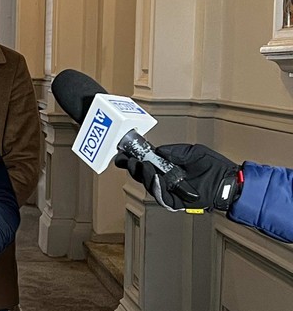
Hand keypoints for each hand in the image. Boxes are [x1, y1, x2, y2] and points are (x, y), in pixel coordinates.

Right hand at [114, 143, 241, 211]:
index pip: (145, 164)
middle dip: (134, 168)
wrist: (229, 181)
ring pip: (150, 187)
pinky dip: (157, 189)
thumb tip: (157, 150)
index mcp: (167, 168)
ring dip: (144, 176)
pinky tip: (156, 179)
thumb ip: (174, 152)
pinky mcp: (177, 202)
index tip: (123, 153)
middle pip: (143, 176)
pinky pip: (163, 198)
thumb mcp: (192, 152)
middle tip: (128, 160)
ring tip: (142, 166)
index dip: (133, 160)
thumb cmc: (213, 167)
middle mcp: (166, 180)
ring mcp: (170, 192)